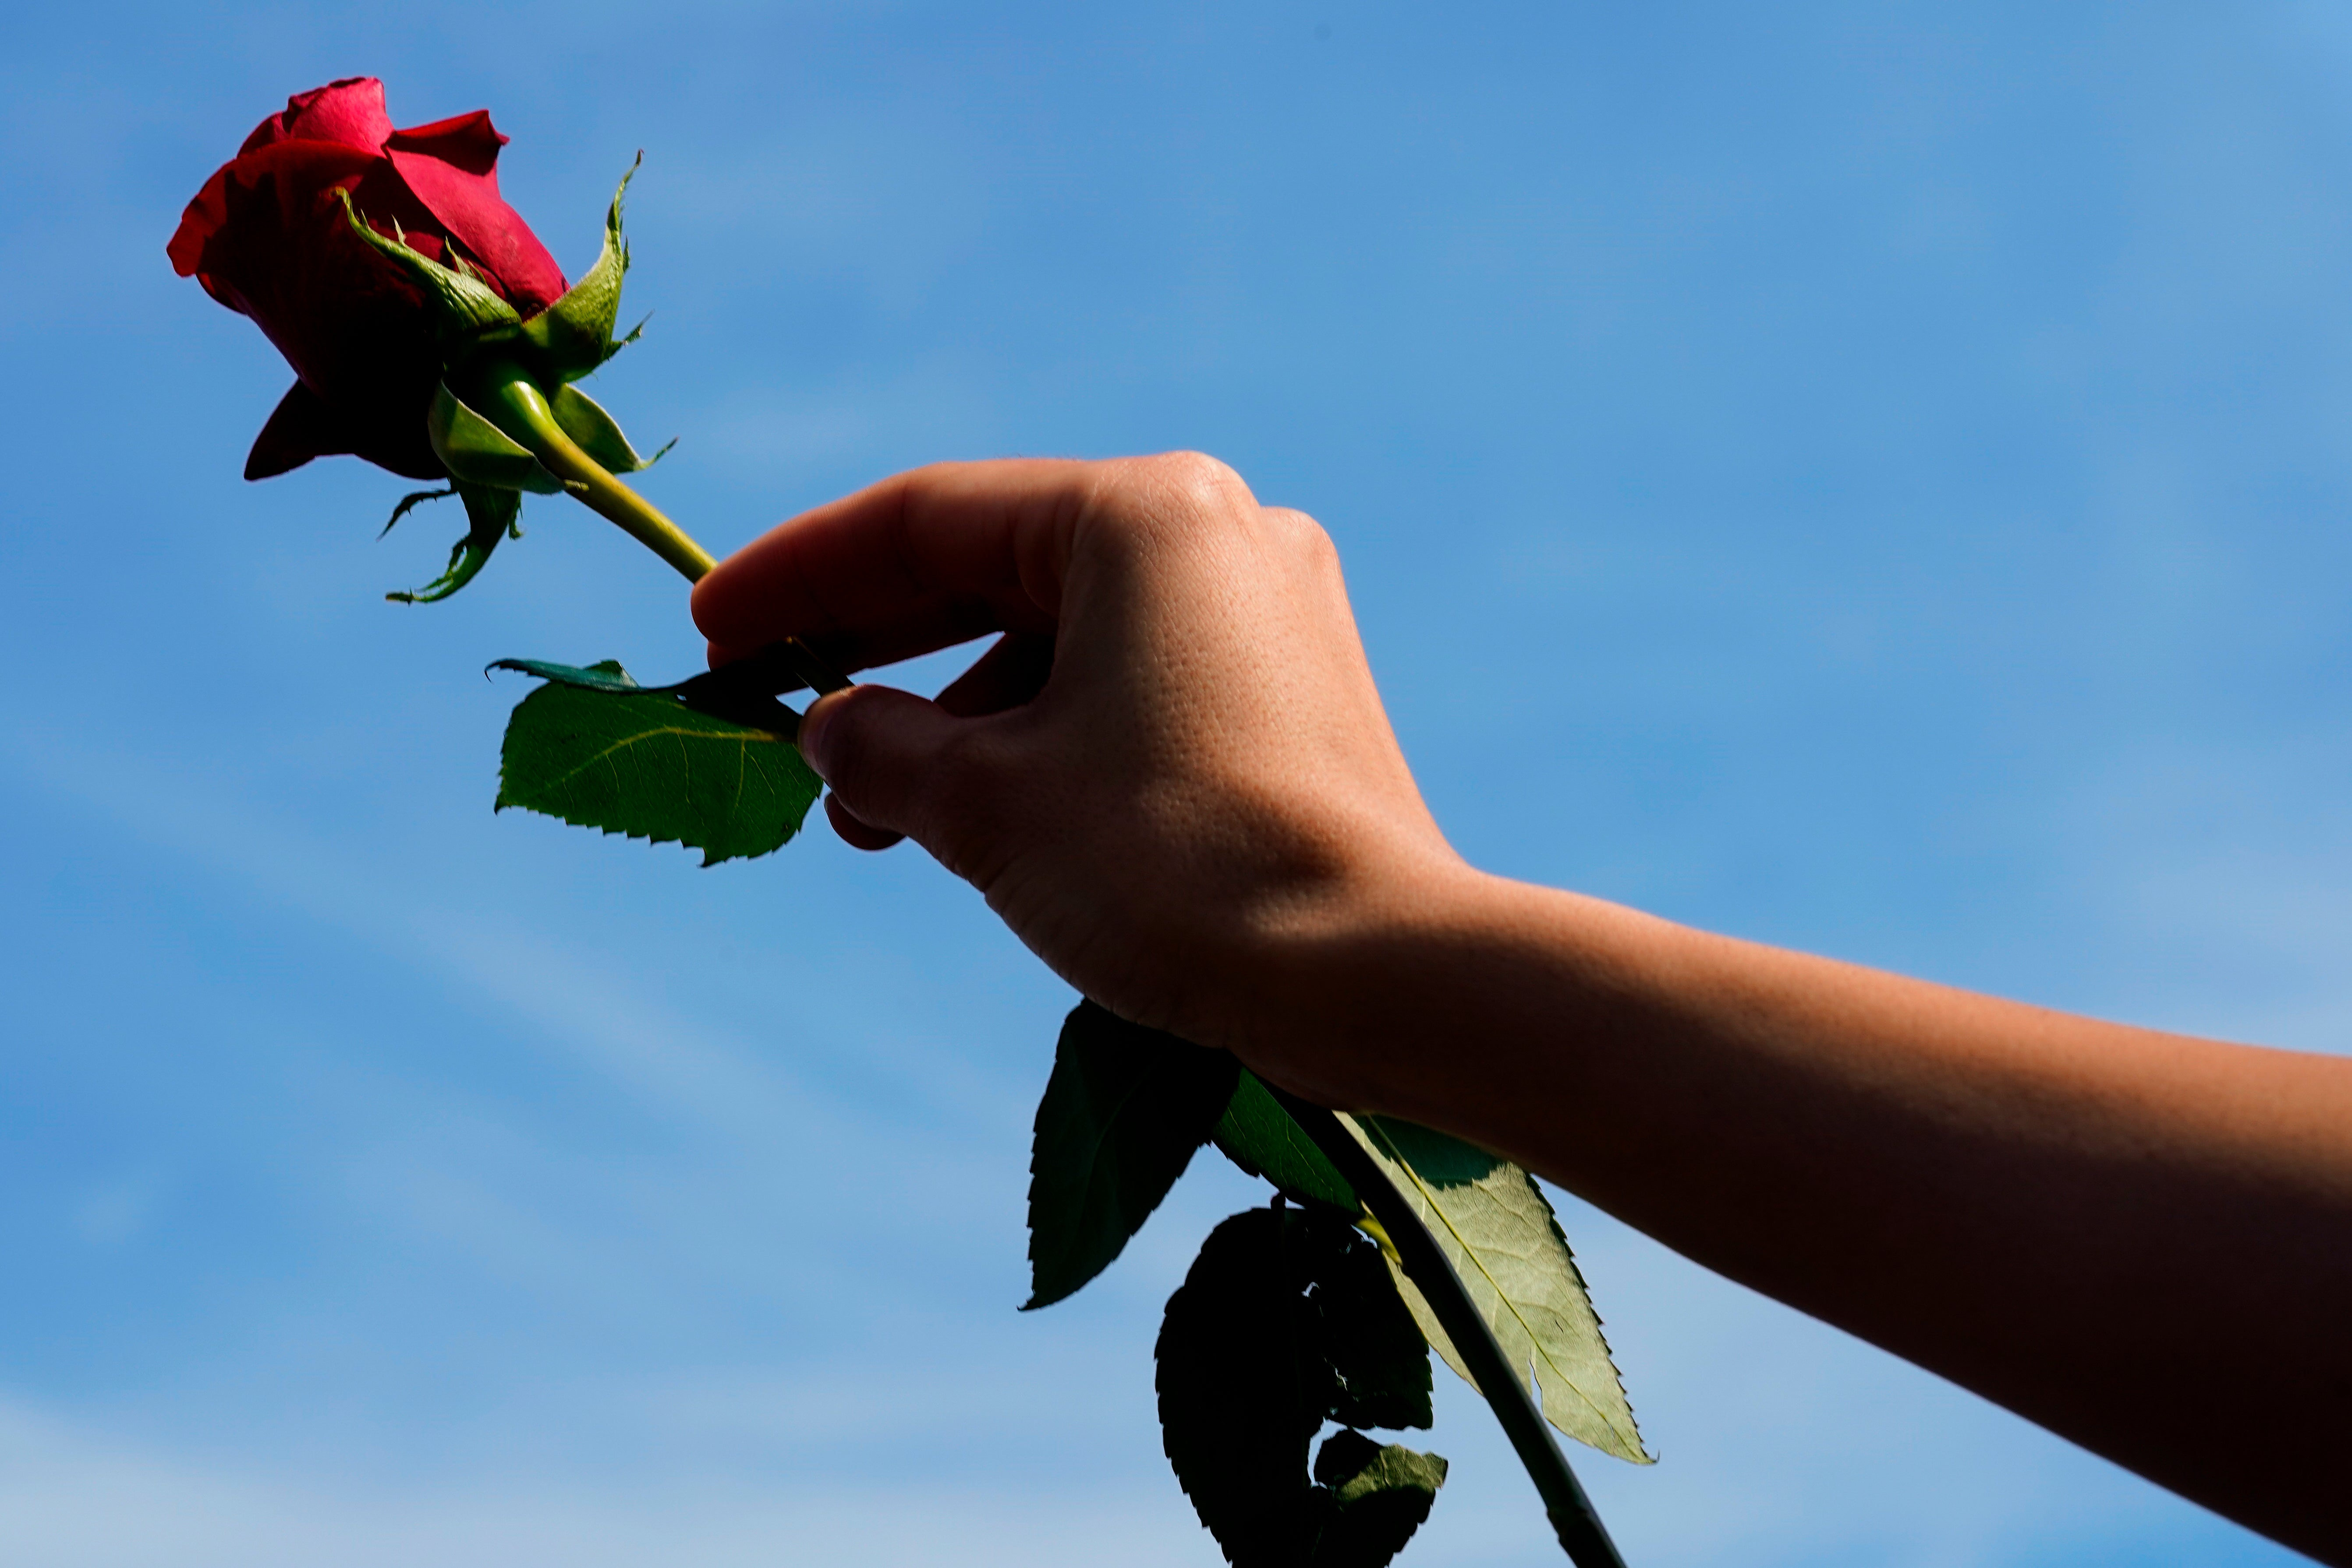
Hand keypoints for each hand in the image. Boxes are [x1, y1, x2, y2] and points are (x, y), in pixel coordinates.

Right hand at [692, 453, 1465, 1089]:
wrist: (1380, 975)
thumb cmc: (1178, 871)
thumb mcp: (988, 804)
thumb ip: (884, 748)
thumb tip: (830, 731)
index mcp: (1144, 513)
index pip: (927, 520)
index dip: (800, 577)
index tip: (711, 630)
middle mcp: (1219, 532)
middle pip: (996, 568)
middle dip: (873, 648)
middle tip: (766, 705)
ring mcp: (1269, 610)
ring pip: (1062, 637)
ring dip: (954, 716)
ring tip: (865, 816)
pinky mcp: (1292, 690)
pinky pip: (1128, 683)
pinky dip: (1040, 735)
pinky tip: (972, 813)